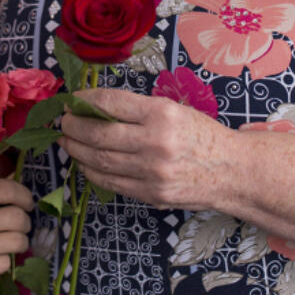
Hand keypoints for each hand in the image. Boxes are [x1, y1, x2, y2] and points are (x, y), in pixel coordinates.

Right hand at [0, 178, 32, 294]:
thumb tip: (12, 186)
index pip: (6, 190)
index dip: (24, 195)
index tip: (28, 203)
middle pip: (17, 217)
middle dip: (25, 222)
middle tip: (21, 226)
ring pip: (17, 242)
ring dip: (18, 243)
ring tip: (10, 243)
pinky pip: (5, 263)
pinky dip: (2, 261)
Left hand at [59, 88, 229, 209]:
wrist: (231, 170)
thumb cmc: (201, 135)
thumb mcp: (174, 109)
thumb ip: (137, 109)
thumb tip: (95, 108)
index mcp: (161, 113)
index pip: (110, 103)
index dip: (84, 101)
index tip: (73, 101)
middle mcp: (155, 142)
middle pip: (99, 134)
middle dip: (73, 127)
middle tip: (63, 122)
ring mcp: (152, 171)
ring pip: (100, 160)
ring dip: (77, 150)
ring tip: (67, 141)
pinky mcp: (151, 194)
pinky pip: (111, 182)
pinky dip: (92, 172)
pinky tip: (85, 163)